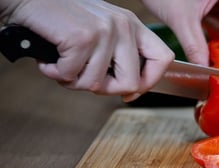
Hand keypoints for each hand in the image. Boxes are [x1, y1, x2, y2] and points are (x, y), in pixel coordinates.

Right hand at [2, 0, 172, 98]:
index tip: (130, 93)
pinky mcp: (83, 38)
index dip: (149, 82)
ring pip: (97, 84)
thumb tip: (132, 90)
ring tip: (62, 64)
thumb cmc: (62, 20)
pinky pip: (73, 76)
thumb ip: (119, 56)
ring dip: (73, 81)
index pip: (163, 58)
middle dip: (105, 90)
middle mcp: (124, 26)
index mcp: (132, 25)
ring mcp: (105, 31)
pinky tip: (51, 60)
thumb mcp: (102, 32)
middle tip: (84, 78)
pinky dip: (56, 74)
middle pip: (132, 83)